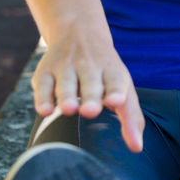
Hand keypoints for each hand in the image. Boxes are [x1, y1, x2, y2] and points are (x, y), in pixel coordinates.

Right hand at [31, 32, 144, 152]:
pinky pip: (43, 85)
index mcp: (112, 70)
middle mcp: (89, 66)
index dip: (116, 90)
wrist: (78, 31)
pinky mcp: (45, 71)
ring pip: (65, 83)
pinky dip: (43, 97)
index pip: (115, 80)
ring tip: (68, 110)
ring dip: (66, 96)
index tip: (116, 101)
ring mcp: (66, 66)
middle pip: (90, 83)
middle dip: (90, 96)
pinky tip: (45, 110)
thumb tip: (137, 148)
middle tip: (91, 111)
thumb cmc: (105, 70)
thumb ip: (131, 117)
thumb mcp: (121, 85)